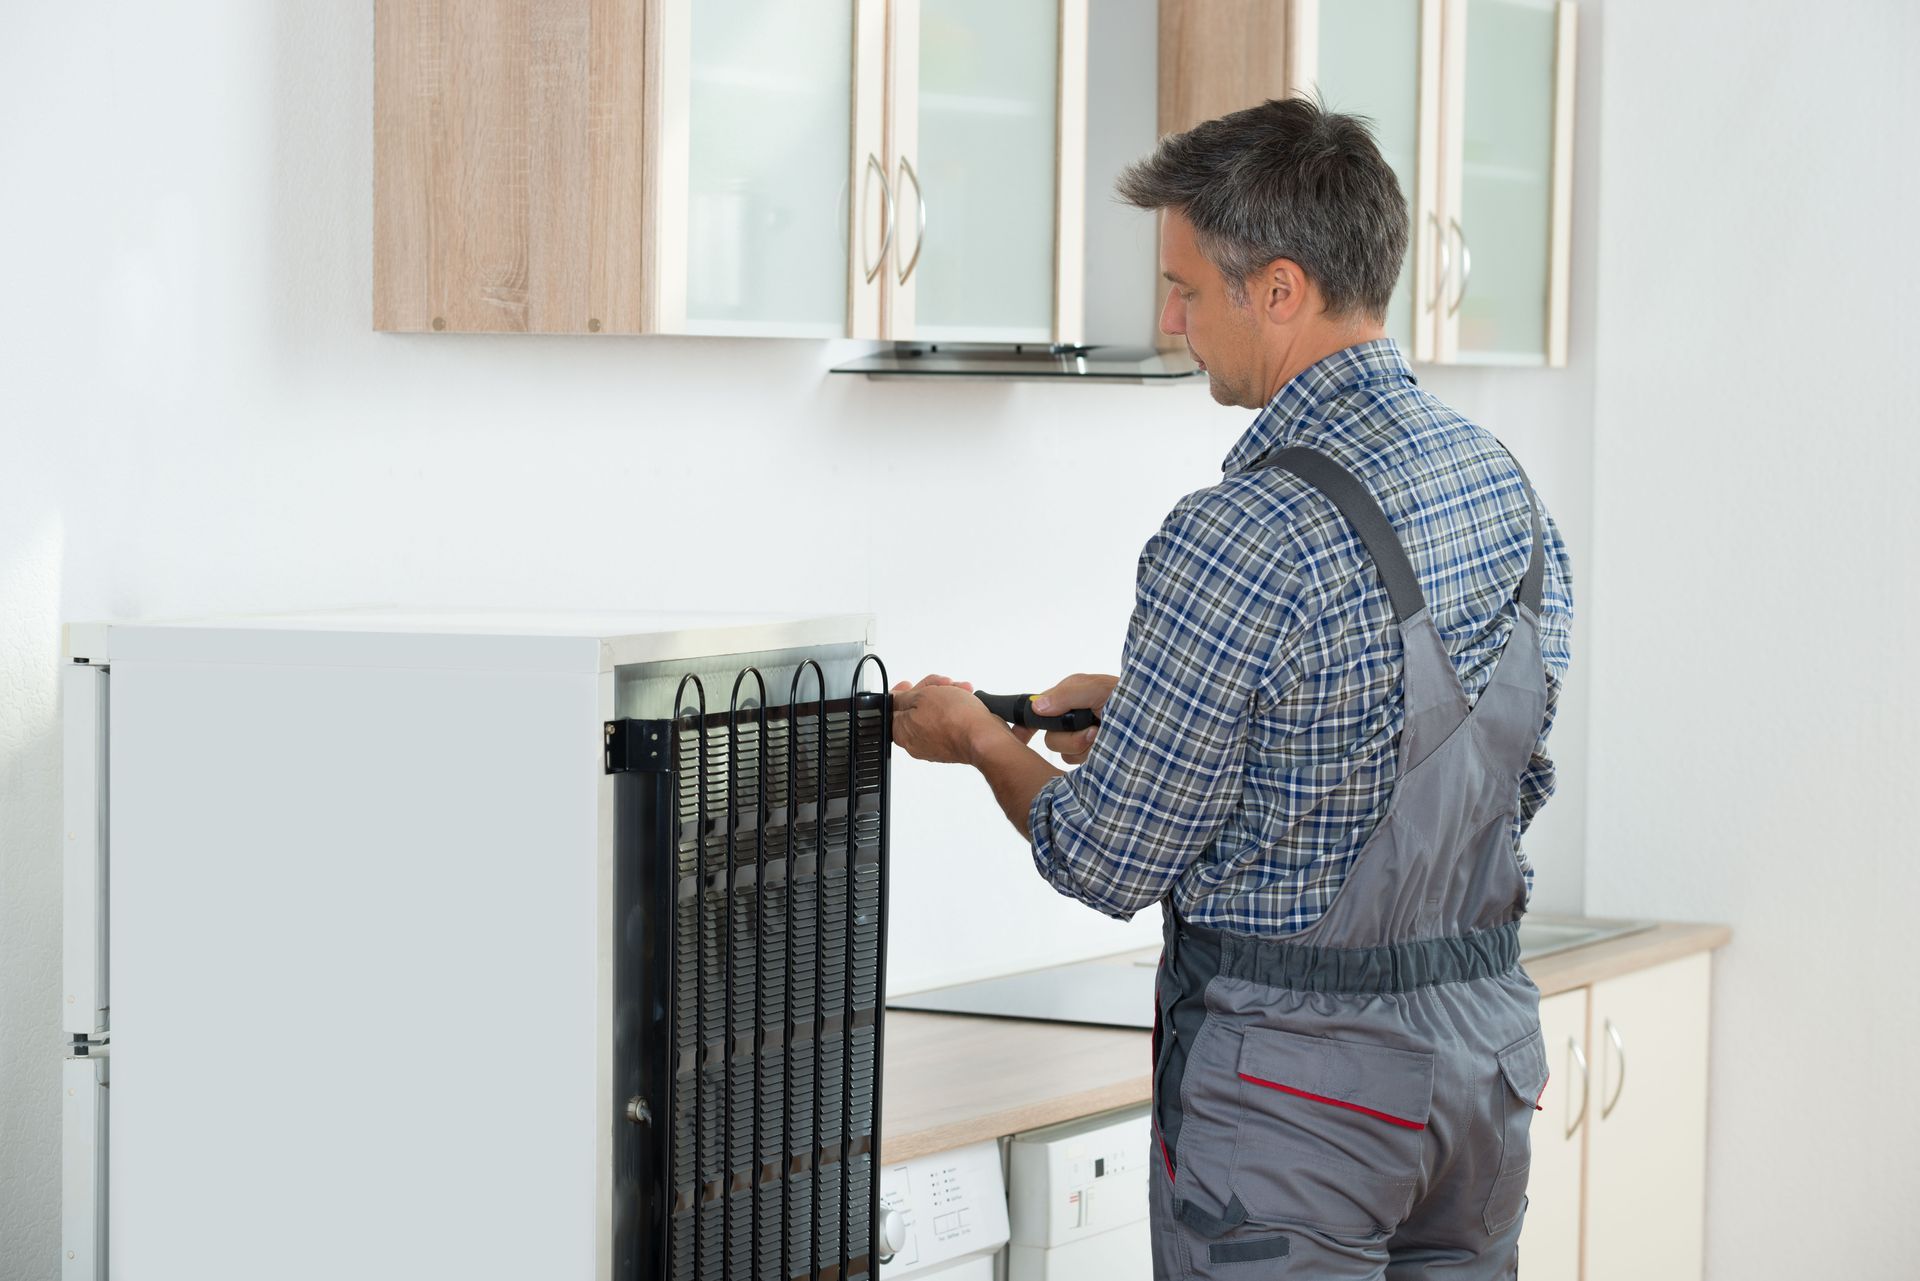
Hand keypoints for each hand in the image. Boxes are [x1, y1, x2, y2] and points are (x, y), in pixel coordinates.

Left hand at [889, 674, 1004, 765]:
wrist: (984, 736)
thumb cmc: (954, 719)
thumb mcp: (922, 696)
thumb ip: (903, 697)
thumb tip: (894, 699)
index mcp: (902, 732)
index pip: (893, 709)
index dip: (900, 692)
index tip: (908, 684)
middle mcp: (916, 742)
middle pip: (916, 708)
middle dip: (930, 690)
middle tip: (942, 683)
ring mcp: (935, 744)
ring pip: (935, 712)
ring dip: (946, 695)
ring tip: (960, 690)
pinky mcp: (952, 744)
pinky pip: (949, 721)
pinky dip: (955, 708)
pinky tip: (965, 699)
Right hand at [1030, 673, 1117, 765]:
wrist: (1152, 719)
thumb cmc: (1126, 697)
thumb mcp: (1096, 688)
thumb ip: (1066, 694)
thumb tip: (1037, 707)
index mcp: (1066, 699)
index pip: (1037, 712)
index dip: (1030, 724)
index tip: (1026, 735)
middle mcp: (1070, 720)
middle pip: (1051, 738)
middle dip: (1070, 738)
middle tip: (1092, 730)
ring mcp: (1080, 739)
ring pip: (1063, 753)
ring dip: (1082, 746)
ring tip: (1102, 735)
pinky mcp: (1089, 754)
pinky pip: (1076, 761)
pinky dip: (1090, 754)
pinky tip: (1104, 746)